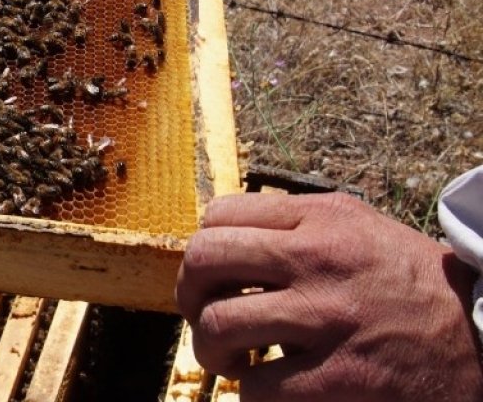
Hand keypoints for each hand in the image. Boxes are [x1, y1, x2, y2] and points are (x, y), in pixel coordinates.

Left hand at [177, 192, 482, 400]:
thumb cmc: (411, 288)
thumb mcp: (359, 231)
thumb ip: (297, 227)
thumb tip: (222, 240)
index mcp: (323, 218)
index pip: (220, 217)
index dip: (203, 252)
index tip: (214, 278)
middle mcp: (320, 258)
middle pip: (204, 260)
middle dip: (188, 295)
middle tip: (204, 317)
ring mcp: (328, 317)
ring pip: (217, 324)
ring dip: (211, 349)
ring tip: (232, 360)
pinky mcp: (340, 377)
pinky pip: (256, 387)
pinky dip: (250, 393)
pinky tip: (269, 388)